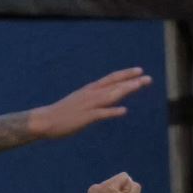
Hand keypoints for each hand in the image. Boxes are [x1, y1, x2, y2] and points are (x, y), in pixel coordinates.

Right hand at [28, 68, 151, 138]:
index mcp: (90, 90)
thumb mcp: (80, 102)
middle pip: (114, 85)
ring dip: (126, 90)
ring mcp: (88, 105)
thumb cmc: (63, 113)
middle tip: (148, 78)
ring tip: (139, 86)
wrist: (45, 120)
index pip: (111, 79)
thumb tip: (105, 101)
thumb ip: (94, 100)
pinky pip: (101, 114)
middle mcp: (91, 94)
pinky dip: (112, 111)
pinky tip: (124, 111)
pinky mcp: (85, 118)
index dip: (125, 74)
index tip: (139, 71)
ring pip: (110, 95)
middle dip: (132, 81)